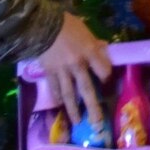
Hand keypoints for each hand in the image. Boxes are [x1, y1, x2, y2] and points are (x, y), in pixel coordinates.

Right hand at [37, 13, 111, 129]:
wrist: (42, 25)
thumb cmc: (67, 25)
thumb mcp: (86, 31)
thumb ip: (95, 43)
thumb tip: (103, 48)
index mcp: (90, 52)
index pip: (104, 70)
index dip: (106, 77)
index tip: (107, 81)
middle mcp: (77, 65)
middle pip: (87, 89)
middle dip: (93, 108)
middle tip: (98, 124)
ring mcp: (62, 71)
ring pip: (70, 94)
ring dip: (74, 110)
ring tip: (78, 123)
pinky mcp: (49, 73)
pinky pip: (55, 89)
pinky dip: (59, 99)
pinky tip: (62, 107)